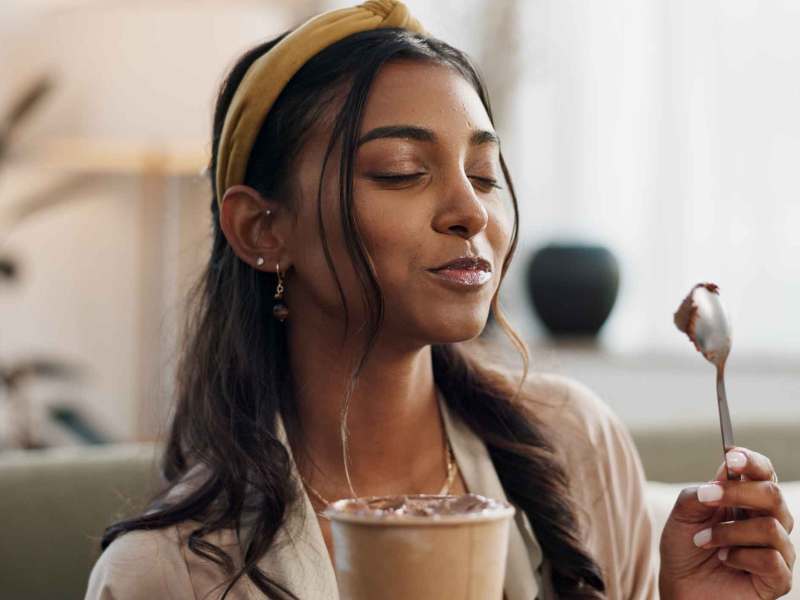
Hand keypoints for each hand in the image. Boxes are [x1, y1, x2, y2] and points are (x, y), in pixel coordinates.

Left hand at [659, 447, 794, 598]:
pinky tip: (725, 559)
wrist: (681, 588)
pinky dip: (740, 556)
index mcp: (748, 500)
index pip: (763, 472)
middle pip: (772, 494)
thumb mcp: (683, 515)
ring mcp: (777, 550)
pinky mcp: (778, 579)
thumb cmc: (686, 548)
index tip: (730, 457)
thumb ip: (700, 493)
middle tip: (706, 497)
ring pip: (770, 526)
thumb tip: (723, 476)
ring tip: (703, 540)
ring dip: (728, 532)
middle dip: (736, 492)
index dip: (751, 461)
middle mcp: (769, 521)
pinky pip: (771, 560)